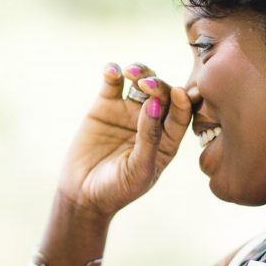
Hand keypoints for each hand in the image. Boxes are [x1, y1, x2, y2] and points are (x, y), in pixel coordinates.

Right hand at [57, 63, 191, 218]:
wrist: (83, 194)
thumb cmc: (117, 189)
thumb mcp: (139, 170)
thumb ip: (149, 139)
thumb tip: (154, 104)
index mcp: (167, 139)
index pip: (181, 115)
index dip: (182, 102)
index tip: (178, 93)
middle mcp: (152, 120)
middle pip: (162, 94)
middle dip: (158, 85)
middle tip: (147, 84)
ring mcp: (128, 111)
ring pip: (141, 82)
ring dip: (140, 72)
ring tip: (130, 73)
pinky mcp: (105, 105)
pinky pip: (112, 83)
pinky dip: (113, 72)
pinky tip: (112, 71)